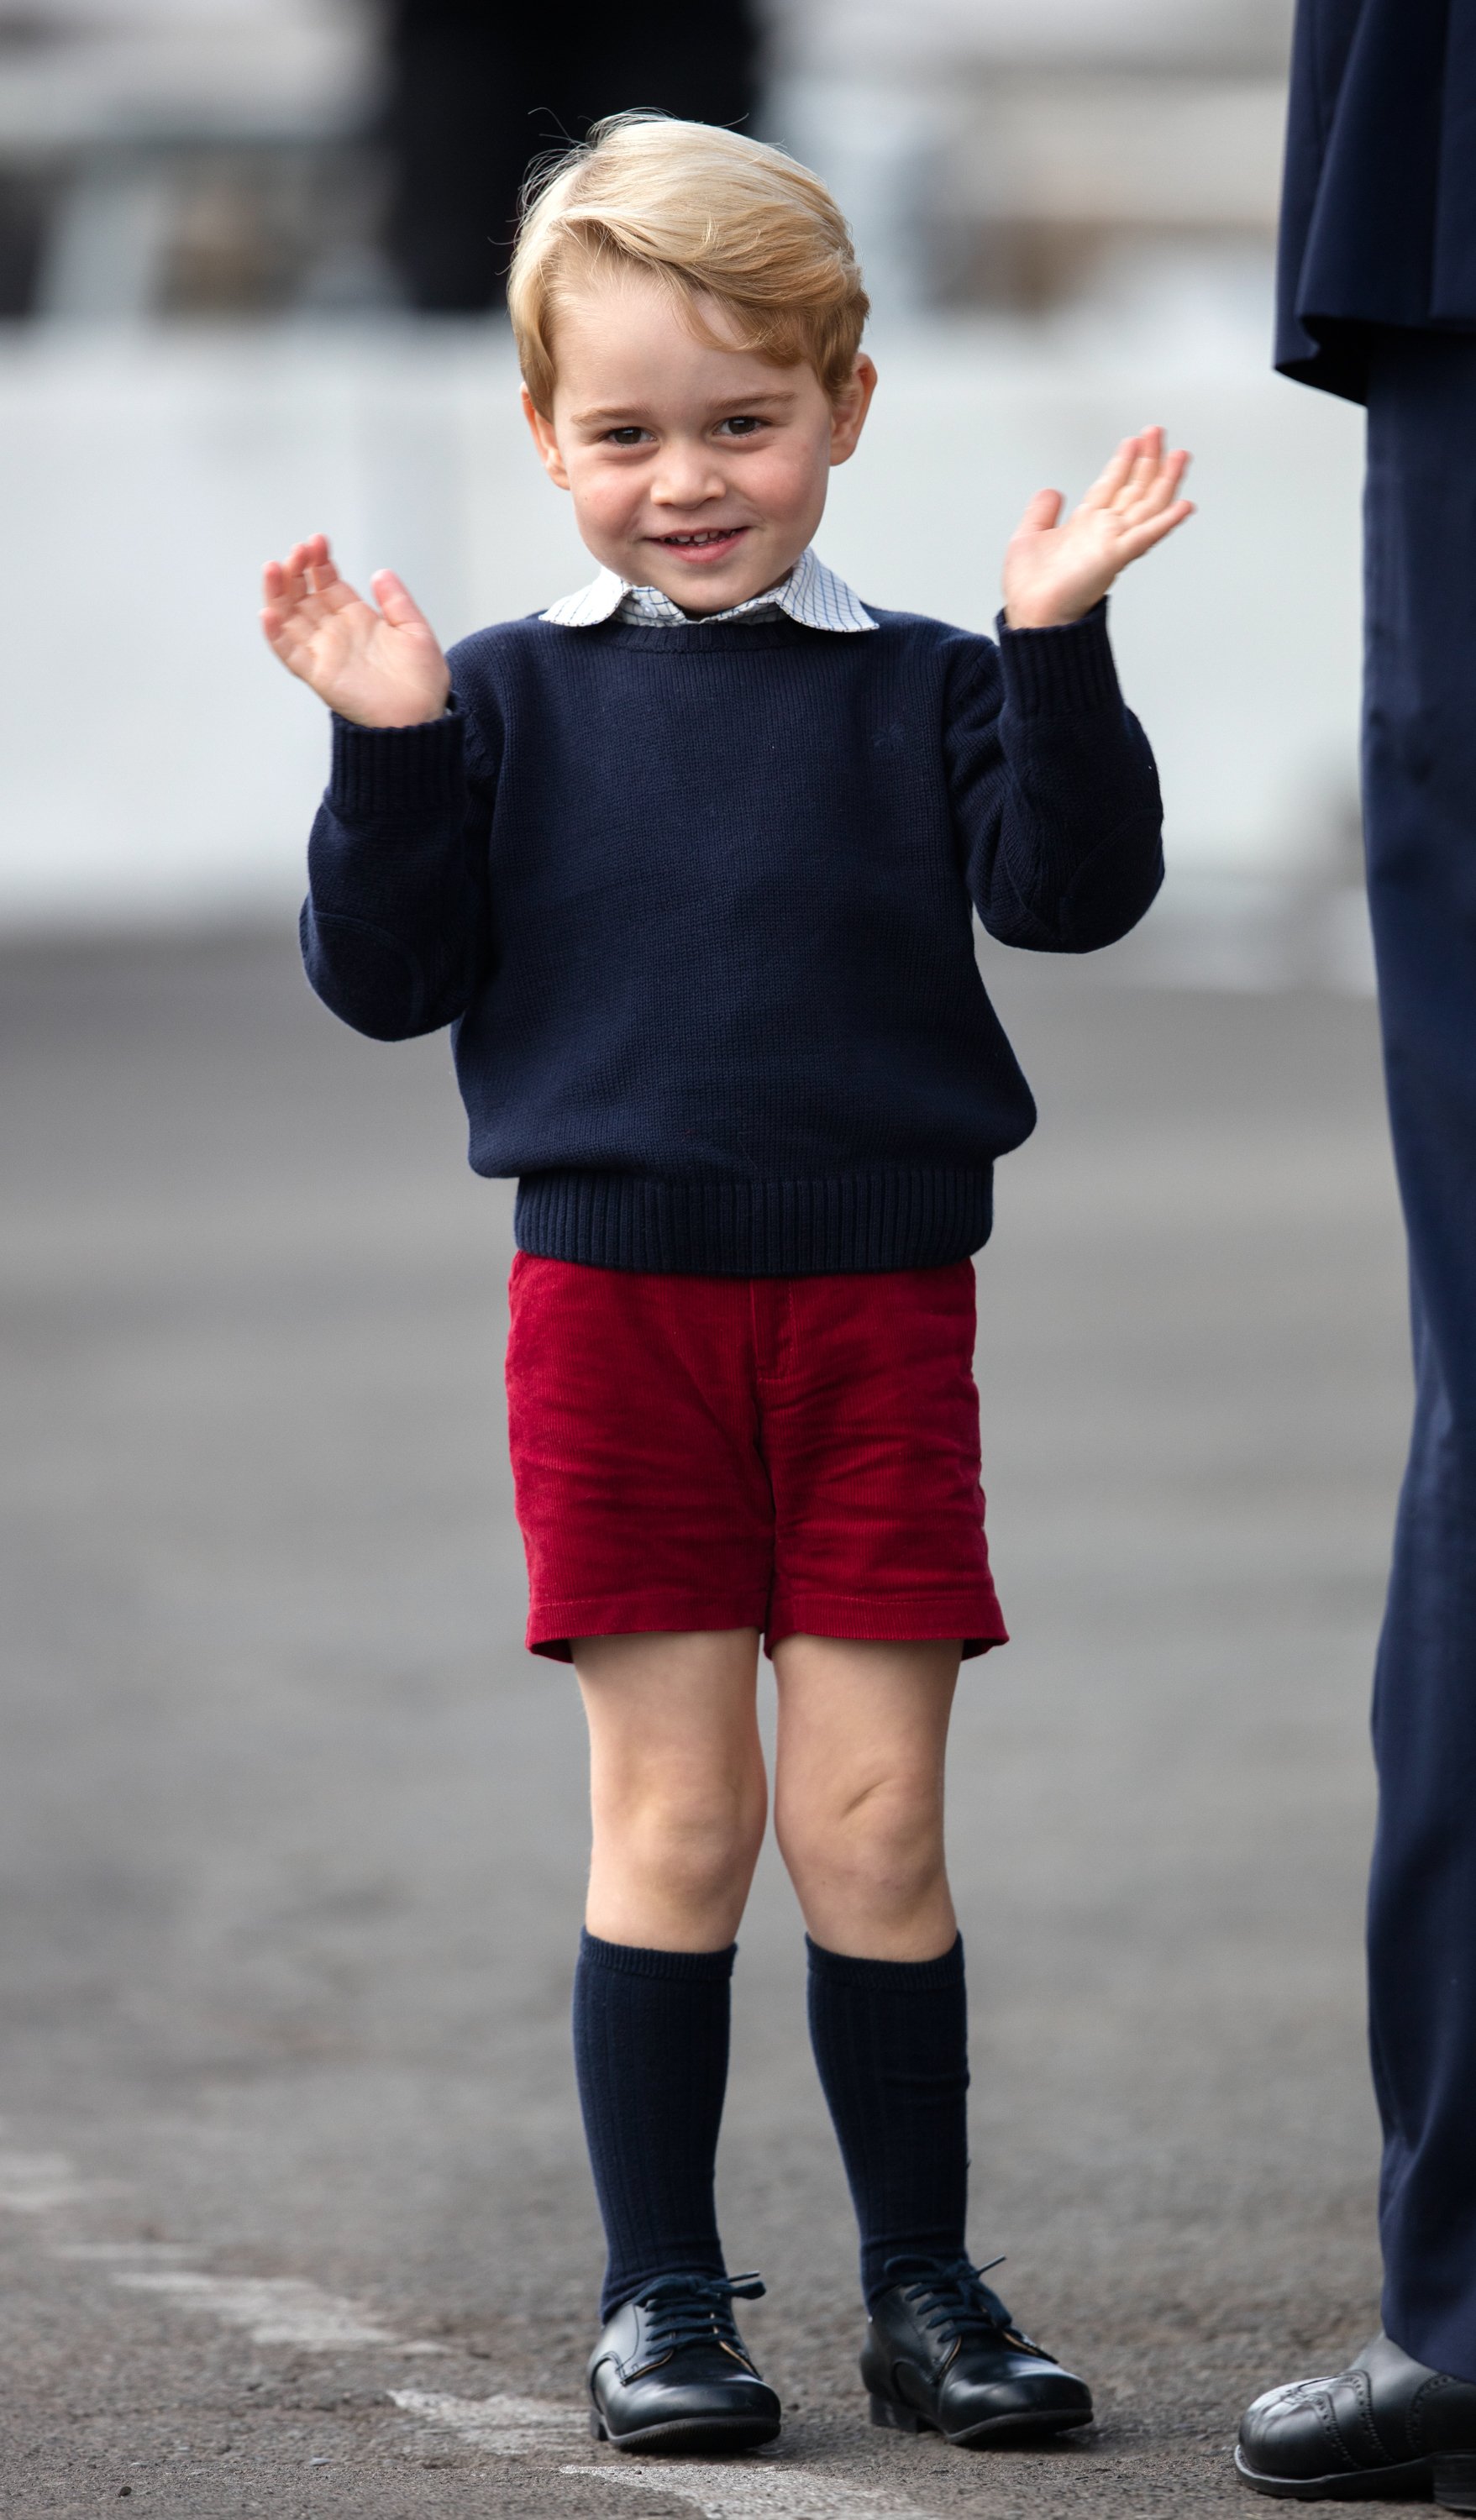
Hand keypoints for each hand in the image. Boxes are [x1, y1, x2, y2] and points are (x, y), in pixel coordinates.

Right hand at [260, 533, 449, 726]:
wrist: (422, 719)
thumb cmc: (422, 683)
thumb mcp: (416, 631)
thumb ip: (397, 602)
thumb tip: (381, 572)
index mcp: (358, 620)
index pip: (328, 583)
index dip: (319, 562)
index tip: (317, 542)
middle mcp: (336, 633)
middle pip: (303, 596)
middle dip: (296, 571)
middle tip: (298, 551)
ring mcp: (325, 653)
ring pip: (289, 618)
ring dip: (278, 593)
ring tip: (274, 569)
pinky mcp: (318, 675)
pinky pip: (290, 653)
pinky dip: (275, 635)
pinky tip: (269, 612)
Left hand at [1002, 426, 1193, 629]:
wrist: (1032, 617)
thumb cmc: (1031, 589)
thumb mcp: (1029, 536)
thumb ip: (1042, 512)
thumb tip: (1051, 492)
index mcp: (1086, 525)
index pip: (1111, 486)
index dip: (1123, 462)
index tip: (1134, 441)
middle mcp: (1104, 532)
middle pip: (1135, 490)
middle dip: (1148, 460)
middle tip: (1159, 432)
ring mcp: (1112, 544)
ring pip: (1147, 506)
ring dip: (1165, 480)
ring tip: (1180, 456)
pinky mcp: (1114, 558)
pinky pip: (1145, 536)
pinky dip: (1166, 522)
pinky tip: (1183, 506)